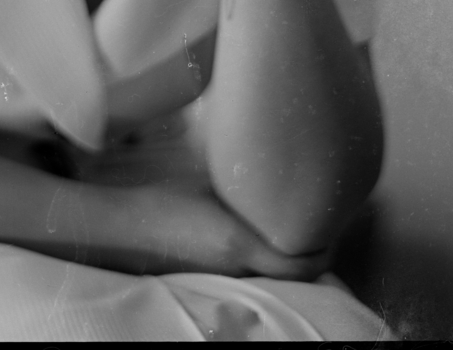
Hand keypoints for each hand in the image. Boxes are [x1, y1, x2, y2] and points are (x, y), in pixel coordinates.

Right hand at [122, 184, 330, 279]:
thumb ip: (241, 189)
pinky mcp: (207, 280)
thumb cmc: (162, 201)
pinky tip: (251, 240)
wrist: (122, 229)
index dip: (324, 255)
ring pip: (269, 278)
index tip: (330, 235)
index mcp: (239, 246)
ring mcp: (221, 280)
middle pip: (291, 278)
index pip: (302, 267)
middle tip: (314, 231)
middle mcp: (236, 270)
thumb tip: (267, 171)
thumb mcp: (207, 186)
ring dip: (282, 261)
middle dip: (307, 258)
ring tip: (285, 230)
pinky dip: (258, 263)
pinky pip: (246, 276)